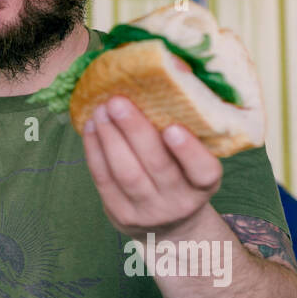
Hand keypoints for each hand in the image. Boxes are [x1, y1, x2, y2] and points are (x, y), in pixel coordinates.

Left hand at [81, 95, 222, 238]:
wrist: (170, 227)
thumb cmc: (183, 177)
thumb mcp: (195, 162)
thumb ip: (188, 129)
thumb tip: (173, 70)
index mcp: (205, 186)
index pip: (204, 171)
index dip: (189, 151)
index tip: (173, 128)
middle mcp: (180, 201)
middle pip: (157, 166)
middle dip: (134, 131)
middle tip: (117, 101)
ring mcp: (149, 212)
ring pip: (126, 173)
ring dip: (110, 137)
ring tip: (100, 109)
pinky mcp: (121, 215)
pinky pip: (104, 180)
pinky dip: (95, 151)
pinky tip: (91, 126)